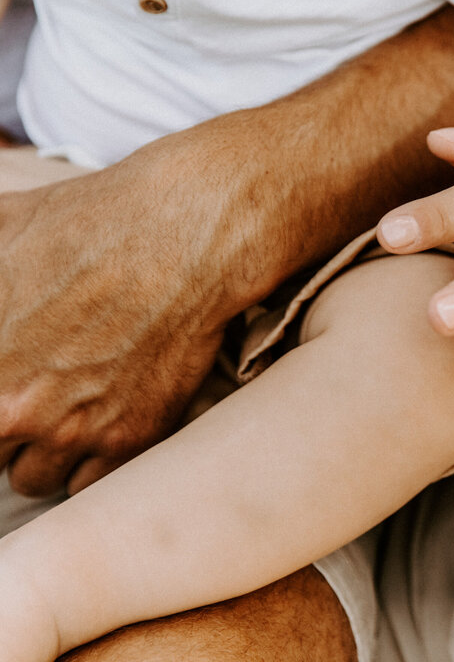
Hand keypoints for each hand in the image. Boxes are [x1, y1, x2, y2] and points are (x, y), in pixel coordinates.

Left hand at [0, 160, 230, 496]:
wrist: (180, 237)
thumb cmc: (86, 225)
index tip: (3, 388)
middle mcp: (13, 408)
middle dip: (3, 426)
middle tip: (26, 392)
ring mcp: (71, 429)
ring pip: (31, 479)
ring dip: (40, 451)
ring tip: (60, 411)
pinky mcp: (128, 437)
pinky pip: (87, 484)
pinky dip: (87, 462)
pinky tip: (97, 422)